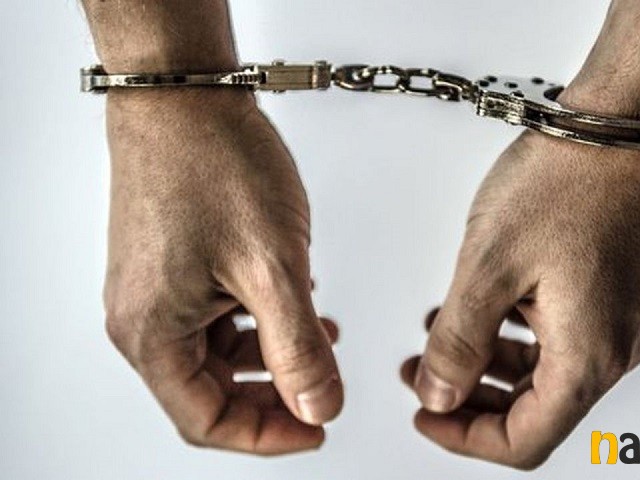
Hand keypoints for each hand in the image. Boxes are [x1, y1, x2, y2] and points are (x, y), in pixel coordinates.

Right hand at [103, 88, 342, 454]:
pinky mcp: (174, 265)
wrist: (187, 96)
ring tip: (320, 338)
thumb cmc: (214, 164)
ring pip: (218, 354)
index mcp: (152, 333)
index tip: (318, 427)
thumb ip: (298, 348)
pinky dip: (259, 321)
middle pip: (209, 392)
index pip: (205, 421)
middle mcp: (144, 318)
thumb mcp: (272, 267)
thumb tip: (319, 407)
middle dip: (273, 395)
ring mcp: (156, 290)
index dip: (267, 435)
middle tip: (323, 389)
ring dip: (271, 356)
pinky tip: (295, 302)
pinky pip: (216, 316)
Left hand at [402, 131, 639, 468]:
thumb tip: (438, 393)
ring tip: (441, 336)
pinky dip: (517, 335)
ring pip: (547, 373)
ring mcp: (622, 321)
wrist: (626, 123)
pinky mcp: (619, 292)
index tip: (425, 416)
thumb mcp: (489, 266)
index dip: (465, 438)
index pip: (523, 439)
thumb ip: (458, 341)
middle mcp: (614, 349)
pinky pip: (563, 337)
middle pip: (535, 410)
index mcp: (587, 357)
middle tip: (424, 376)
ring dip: (489, 364)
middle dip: (470, 400)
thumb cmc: (569, 180)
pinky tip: (484, 308)